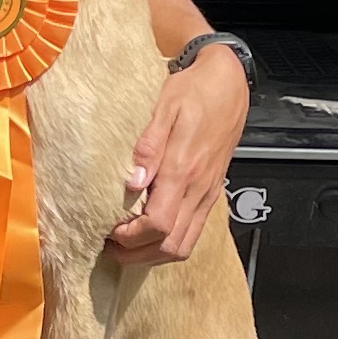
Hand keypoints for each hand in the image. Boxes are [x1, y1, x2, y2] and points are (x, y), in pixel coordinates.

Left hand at [108, 43, 249, 262]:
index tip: (107, 230)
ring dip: (153, 254)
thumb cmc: (195, 91)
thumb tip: (131, 182)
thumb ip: (148, 146)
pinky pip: (192, 232)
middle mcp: (198, 188)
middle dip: (137, 254)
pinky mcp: (211, 193)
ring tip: (126, 244)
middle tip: (109, 246)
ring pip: (183, 246)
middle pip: (170, 246)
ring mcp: (207, 194)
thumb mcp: (165, 107)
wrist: (230, 84)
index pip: (157, 224)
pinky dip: (168, 242)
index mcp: (182, 169)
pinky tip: (149, 231)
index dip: (129, 237)